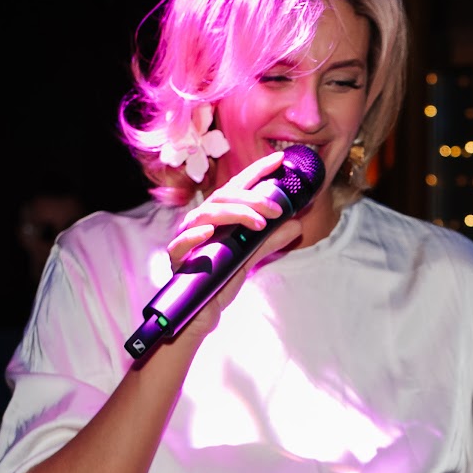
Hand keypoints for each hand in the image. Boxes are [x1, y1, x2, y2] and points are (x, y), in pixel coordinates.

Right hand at [162, 150, 304, 344]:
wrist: (201, 312)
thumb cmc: (220, 279)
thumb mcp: (250, 257)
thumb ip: (270, 240)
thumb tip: (296, 224)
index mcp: (217, 216)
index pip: (237, 187)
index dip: (256, 172)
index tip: (279, 160)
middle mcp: (200, 221)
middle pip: (222, 198)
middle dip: (252, 199)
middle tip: (277, 209)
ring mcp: (186, 238)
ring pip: (205, 215)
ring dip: (234, 214)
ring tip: (259, 224)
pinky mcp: (176, 260)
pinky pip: (180, 244)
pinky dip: (194, 236)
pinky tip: (208, 232)